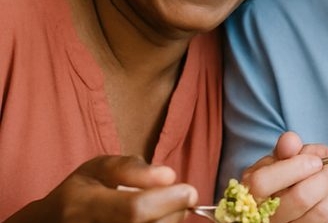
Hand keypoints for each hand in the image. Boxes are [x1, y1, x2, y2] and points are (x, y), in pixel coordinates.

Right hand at [5, 155, 196, 222]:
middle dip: (175, 211)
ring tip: (162, 209)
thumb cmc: (81, 192)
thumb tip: (168, 176)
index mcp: (83, 205)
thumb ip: (131, 168)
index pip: (135, 209)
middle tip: (179, 199)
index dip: (169, 200)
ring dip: (169, 222)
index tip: (189, 190)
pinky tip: (154, 220)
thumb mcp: (98, 169)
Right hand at [238, 132, 327, 222]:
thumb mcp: (275, 163)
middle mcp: (265, 216)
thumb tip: (291, 140)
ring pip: (321, 212)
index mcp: (250, 193)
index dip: (294, 168)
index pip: (263, 182)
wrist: (282, 209)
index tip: (316, 160)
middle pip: (301, 198)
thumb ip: (284, 151)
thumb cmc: (279, 180)